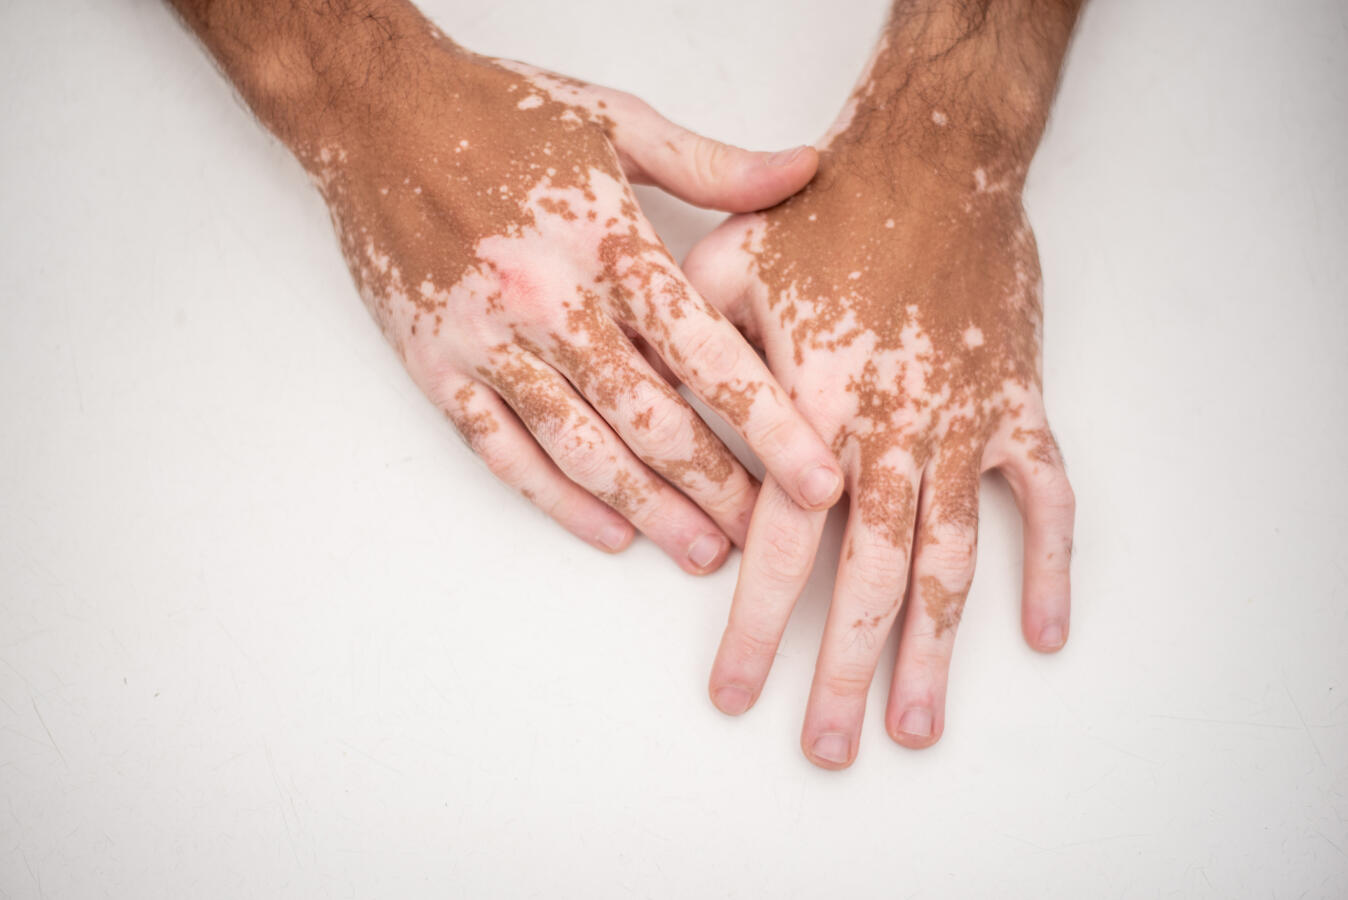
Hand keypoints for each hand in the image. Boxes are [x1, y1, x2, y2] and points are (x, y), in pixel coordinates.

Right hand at [169, 0, 844, 572]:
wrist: (369, 114)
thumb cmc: (495, 113)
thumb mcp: (615, 120)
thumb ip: (714, 164)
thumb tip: (805, 170)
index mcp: (607, 242)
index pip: (707, 354)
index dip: (771, 426)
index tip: (819, 480)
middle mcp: (550, 302)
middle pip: (652, 419)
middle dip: (717, 488)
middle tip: (769, 537)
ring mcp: (489, 343)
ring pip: (582, 450)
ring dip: (649, 510)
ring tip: (701, 552)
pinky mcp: (438, 368)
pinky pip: (504, 453)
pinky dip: (558, 501)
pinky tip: (608, 531)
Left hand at [684, 1, 1078, 765]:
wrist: (935, 160)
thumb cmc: (824, 213)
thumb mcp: (724, 270)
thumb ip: (692, 357)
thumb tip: (655, 425)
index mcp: (816, 408)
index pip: (779, 544)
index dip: (757, 627)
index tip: (738, 695)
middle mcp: (892, 432)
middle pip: (870, 576)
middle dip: (848, 671)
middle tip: (829, 747)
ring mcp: (964, 425)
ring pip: (953, 559)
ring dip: (937, 650)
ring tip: (919, 725)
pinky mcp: (1017, 407)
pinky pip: (1046, 499)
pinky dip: (1051, 567)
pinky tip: (1043, 632)